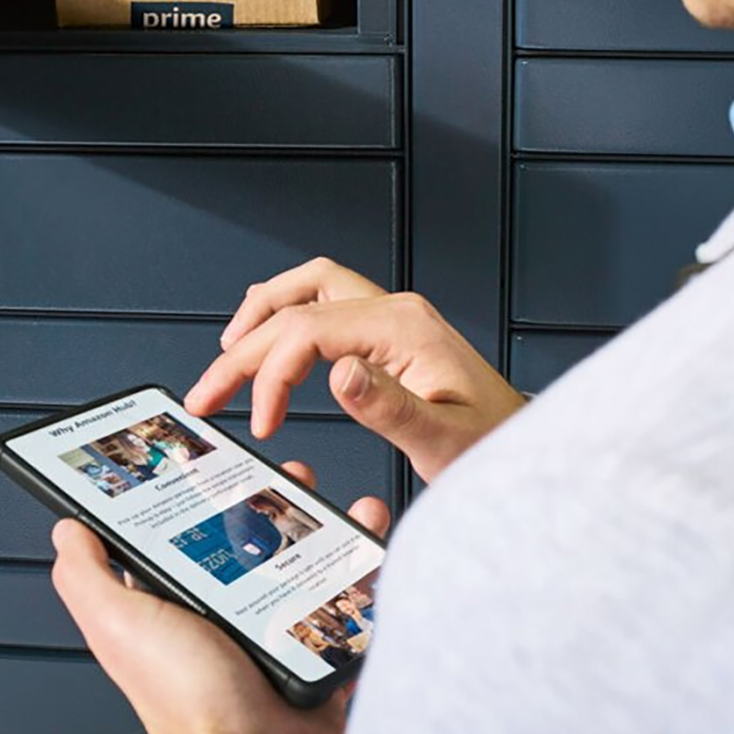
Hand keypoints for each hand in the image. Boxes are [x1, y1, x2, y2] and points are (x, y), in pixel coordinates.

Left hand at [50, 461, 390, 733]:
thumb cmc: (187, 703)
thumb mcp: (120, 627)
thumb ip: (88, 579)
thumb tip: (66, 529)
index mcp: (177, 607)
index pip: (185, 537)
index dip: (199, 496)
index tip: (217, 461)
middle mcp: (225, 618)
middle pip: (252, 543)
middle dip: (274, 503)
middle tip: (289, 476)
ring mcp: (276, 635)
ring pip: (306, 565)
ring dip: (326, 529)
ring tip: (337, 506)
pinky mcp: (320, 651)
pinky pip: (350, 600)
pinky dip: (365, 568)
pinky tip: (368, 541)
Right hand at [187, 258, 526, 481]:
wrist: (525, 447)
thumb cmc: (494, 447)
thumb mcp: (445, 442)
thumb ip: (391, 408)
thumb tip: (339, 373)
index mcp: (405, 329)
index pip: (309, 330)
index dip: (270, 375)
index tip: (260, 423)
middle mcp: (396, 311)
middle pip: (298, 304)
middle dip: (245, 348)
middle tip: (208, 392)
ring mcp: (394, 318)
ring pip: (310, 286)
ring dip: (262, 315)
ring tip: (227, 357)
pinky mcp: (390, 334)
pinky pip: (327, 302)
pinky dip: (288, 315)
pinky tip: (269, 338)